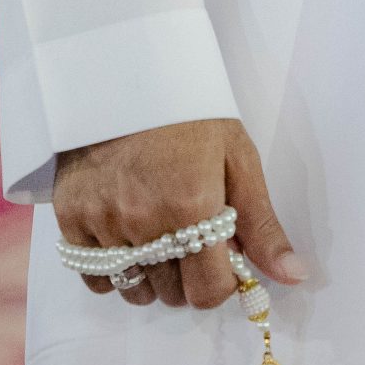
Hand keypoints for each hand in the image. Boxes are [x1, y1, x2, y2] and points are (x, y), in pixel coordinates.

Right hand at [53, 119, 307, 310]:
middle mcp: (144, 221)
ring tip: (160, 232)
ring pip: (134, 288)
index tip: (222, 258)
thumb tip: (294, 277)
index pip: (208, 292)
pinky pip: (95, 277)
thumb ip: (262, 225)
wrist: (128, 70)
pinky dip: (113, 268)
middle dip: (189, 274)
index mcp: (191, 206)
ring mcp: (103, 221)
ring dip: (152, 274)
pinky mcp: (71, 217)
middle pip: (172, 293)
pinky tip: (128, 236)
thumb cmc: (191, 112)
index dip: (222, 282)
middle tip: (191, 235)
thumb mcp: (237, 157)